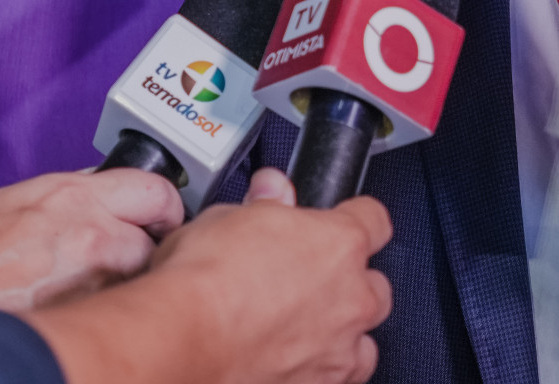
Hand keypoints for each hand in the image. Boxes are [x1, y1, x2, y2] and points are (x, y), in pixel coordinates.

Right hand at [0, 167, 183, 313]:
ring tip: (95, 293)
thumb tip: (94, 192)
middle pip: (159, 238)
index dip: (161, 208)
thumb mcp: (8, 203)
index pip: (154, 190)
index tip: (160, 218)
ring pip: (143, 278)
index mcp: (73, 197)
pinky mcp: (90, 320)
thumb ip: (62, 196)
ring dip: (129, 284)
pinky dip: (110, 314)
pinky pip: (118, 313)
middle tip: (132, 261)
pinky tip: (83, 315)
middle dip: (149, 248)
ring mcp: (96, 281)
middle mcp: (95, 234)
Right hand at [26, 168, 393, 383]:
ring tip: (299, 321)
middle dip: (347, 279)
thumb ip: (265, 205)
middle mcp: (351, 297)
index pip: (373, 219)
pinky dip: (323, 364)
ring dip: (340, 327)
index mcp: (338, 243)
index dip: (352, 216)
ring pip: (363, 336)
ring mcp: (341, 347)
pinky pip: (342, 374)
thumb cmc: (204, 282)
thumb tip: (272, 192)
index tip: (336, 220)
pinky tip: (294, 354)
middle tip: (305, 274)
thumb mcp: (227, 216)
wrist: (184, 338)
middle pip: (374, 283)